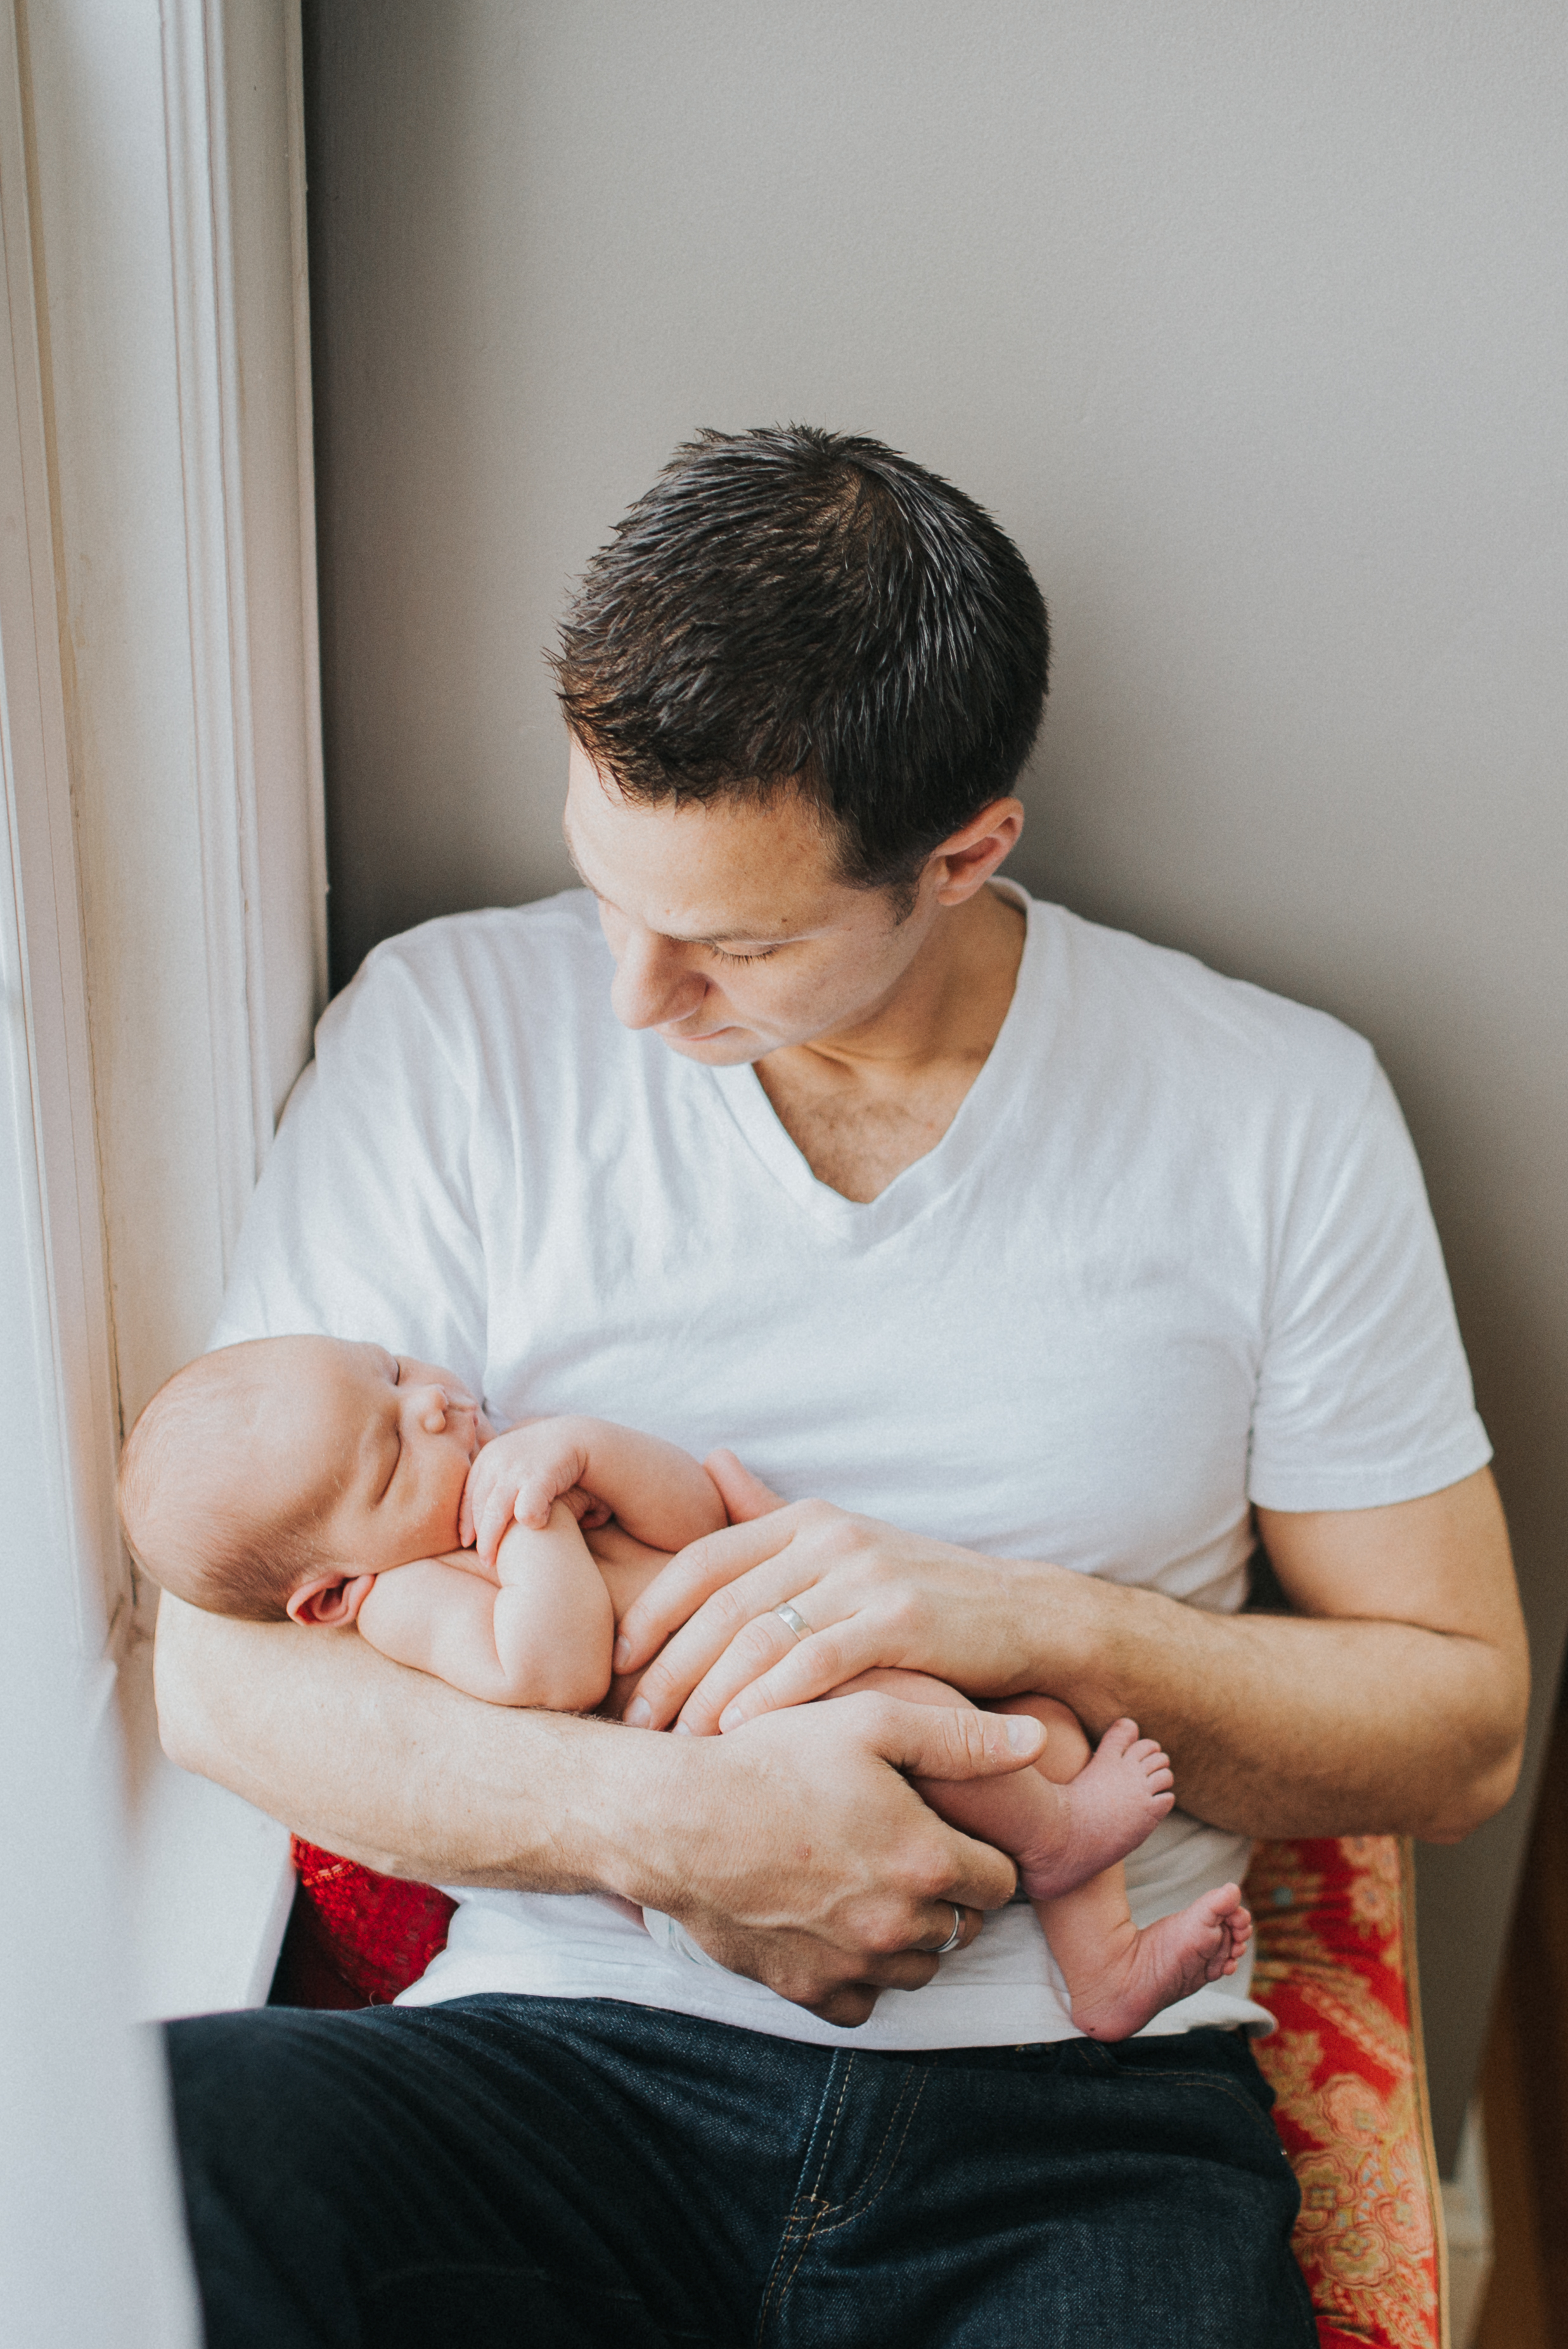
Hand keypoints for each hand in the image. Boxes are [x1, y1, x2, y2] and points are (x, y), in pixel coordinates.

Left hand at [460, 1421, 604, 1568]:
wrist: (577, 1436)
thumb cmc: (544, 1457)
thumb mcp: (514, 1463)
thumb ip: (499, 1482)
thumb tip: (480, 1516)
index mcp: (489, 1456)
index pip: (469, 1495)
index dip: (465, 1521)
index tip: (465, 1542)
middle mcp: (497, 1459)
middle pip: (479, 1506)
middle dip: (480, 1536)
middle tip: (484, 1559)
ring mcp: (517, 1467)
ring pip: (495, 1513)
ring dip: (492, 1540)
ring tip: (493, 1561)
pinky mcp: (539, 1475)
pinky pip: (525, 1511)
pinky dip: (530, 1522)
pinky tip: (539, 1526)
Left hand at [617, 1475, 1058, 1734]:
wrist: (1025, 1616)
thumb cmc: (923, 1594)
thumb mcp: (844, 1547)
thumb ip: (772, 1516)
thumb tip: (711, 1461)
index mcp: (804, 1520)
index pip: (701, 1561)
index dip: (650, 1614)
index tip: (613, 1666)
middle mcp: (828, 1538)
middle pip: (720, 1606)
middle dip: (667, 1669)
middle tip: (632, 1723)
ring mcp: (866, 1575)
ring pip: (760, 1637)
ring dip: (708, 1695)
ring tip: (676, 1742)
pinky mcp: (902, 1620)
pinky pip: (816, 1662)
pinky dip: (770, 1699)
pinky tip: (740, 1734)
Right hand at [630, 1690, 1043, 2023]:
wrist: (677, 1819)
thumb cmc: (773, 1757)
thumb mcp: (870, 1720)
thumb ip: (961, 1737)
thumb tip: (1039, 1743)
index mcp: (927, 1863)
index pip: (1002, 1881)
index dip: (980, 1850)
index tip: (947, 1827)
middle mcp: (898, 1928)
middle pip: (964, 1928)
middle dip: (948, 1894)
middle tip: (905, 1848)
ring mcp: (853, 1967)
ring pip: (919, 1967)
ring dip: (910, 1933)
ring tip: (870, 1882)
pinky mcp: (808, 1992)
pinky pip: (864, 2000)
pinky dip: (861, 1971)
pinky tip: (837, 1923)